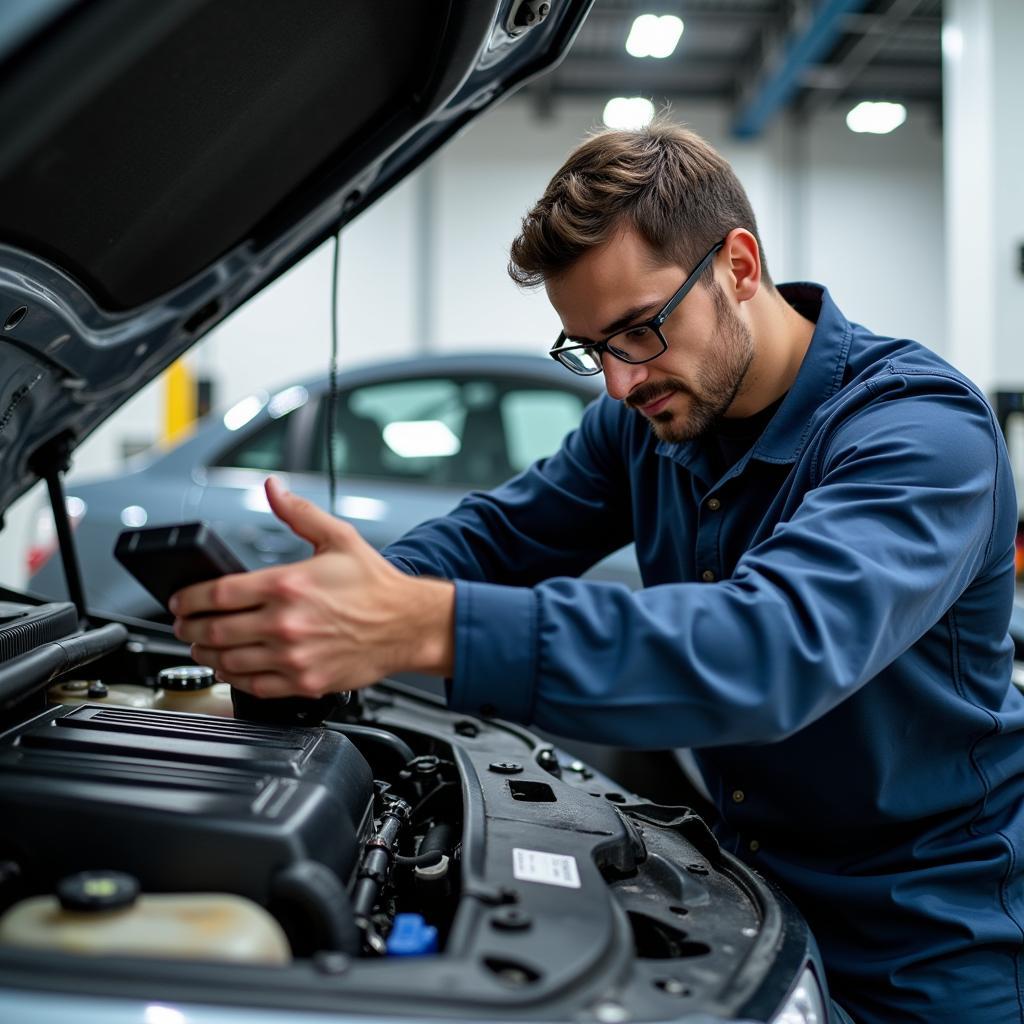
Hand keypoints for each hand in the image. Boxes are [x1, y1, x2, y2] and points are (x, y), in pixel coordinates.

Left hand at [171, 477, 454, 697]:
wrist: (408, 625)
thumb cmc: (376, 585)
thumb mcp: (338, 537)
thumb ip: (298, 513)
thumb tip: (273, 488)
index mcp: (287, 585)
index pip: (217, 594)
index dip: (188, 598)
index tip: (180, 600)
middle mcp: (285, 622)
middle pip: (214, 630)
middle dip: (189, 627)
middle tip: (183, 625)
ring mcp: (293, 656)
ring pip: (228, 660)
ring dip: (206, 653)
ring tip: (202, 645)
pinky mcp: (304, 682)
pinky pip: (253, 685)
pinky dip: (233, 677)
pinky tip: (231, 668)